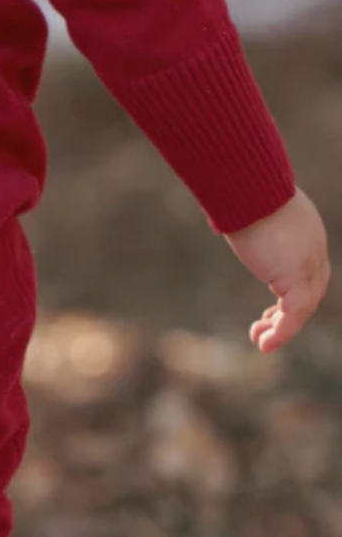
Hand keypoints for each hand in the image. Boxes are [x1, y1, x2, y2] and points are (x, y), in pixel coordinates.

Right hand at [225, 189, 329, 353]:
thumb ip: (247, 221)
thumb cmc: (242, 195)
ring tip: (262, 342)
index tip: (269, 311)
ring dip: (282, 329)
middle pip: (311, 292)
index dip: (291, 295)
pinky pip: (295, 314)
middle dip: (288, 315)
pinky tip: (265, 343)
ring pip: (304, 307)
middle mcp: (315, 250)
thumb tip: (221, 215)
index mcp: (307, 234)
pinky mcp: (296, 277)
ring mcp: (309, 263)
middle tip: (264, 329)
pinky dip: (282, 332)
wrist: (249, 193)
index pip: (309, 273)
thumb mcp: (250, 210)